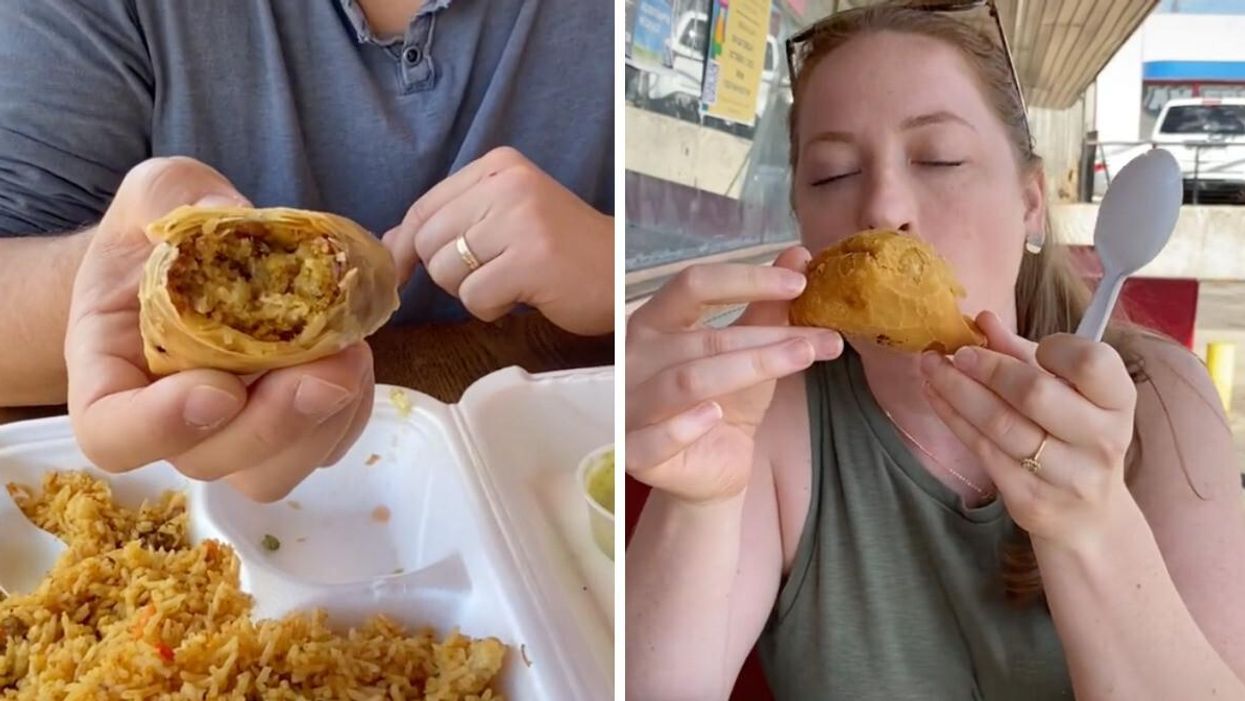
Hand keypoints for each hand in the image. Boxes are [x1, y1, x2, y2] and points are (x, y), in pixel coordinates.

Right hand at [66, 157, 373, 501]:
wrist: (202, 260)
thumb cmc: (165, 234)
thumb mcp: (157, 192)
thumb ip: (177, 197)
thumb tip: (232, 214)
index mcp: (110, 371)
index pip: (111, 434)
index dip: (160, 429)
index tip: (218, 389)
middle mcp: (168, 421)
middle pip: (207, 462)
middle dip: (273, 424)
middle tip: (325, 371)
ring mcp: (230, 433)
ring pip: (269, 475)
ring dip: (320, 426)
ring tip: (350, 356)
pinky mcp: (289, 429)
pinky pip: (323, 448)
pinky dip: (351, 414)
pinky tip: (357, 359)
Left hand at [383, 146, 612, 334]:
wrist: (620, 271)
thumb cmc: (560, 250)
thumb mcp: (504, 218)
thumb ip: (449, 224)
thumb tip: (387, 244)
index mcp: (498, 166)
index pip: (424, 207)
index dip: (406, 246)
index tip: (403, 272)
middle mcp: (508, 184)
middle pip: (428, 241)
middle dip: (448, 272)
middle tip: (491, 274)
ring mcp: (521, 219)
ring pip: (446, 272)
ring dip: (471, 292)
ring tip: (511, 282)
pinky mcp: (531, 259)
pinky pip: (474, 297)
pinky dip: (491, 308)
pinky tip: (523, 296)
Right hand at [625, 247, 843, 502]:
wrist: (711, 472)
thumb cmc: (726, 404)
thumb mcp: (750, 353)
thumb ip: (766, 307)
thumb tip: (799, 255)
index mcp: (654, 322)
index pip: (692, 285)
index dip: (745, 279)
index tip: (799, 284)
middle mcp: (634, 359)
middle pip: (704, 338)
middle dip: (770, 337)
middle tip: (825, 338)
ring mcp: (630, 405)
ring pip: (688, 381)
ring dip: (749, 368)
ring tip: (801, 359)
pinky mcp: (635, 453)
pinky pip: (655, 438)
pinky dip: (685, 425)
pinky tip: (717, 415)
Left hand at [920, 310, 1137, 547]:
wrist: (1088, 517)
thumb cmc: (1074, 437)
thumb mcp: (1066, 391)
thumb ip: (1025, 354)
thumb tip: (982, 320)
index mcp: (1117, 403)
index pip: (1092, 363)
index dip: (1057, 347)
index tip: (1031, 344)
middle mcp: (1100, 440)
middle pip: (1035, 393)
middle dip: (987, 367)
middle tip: (956, 352)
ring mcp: (1066, 474)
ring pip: (1000, 424)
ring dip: (957, 390)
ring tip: (931, 366)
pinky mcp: (1030, 499)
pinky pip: (982, 450)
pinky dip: (953, 417)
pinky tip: (934, 395)